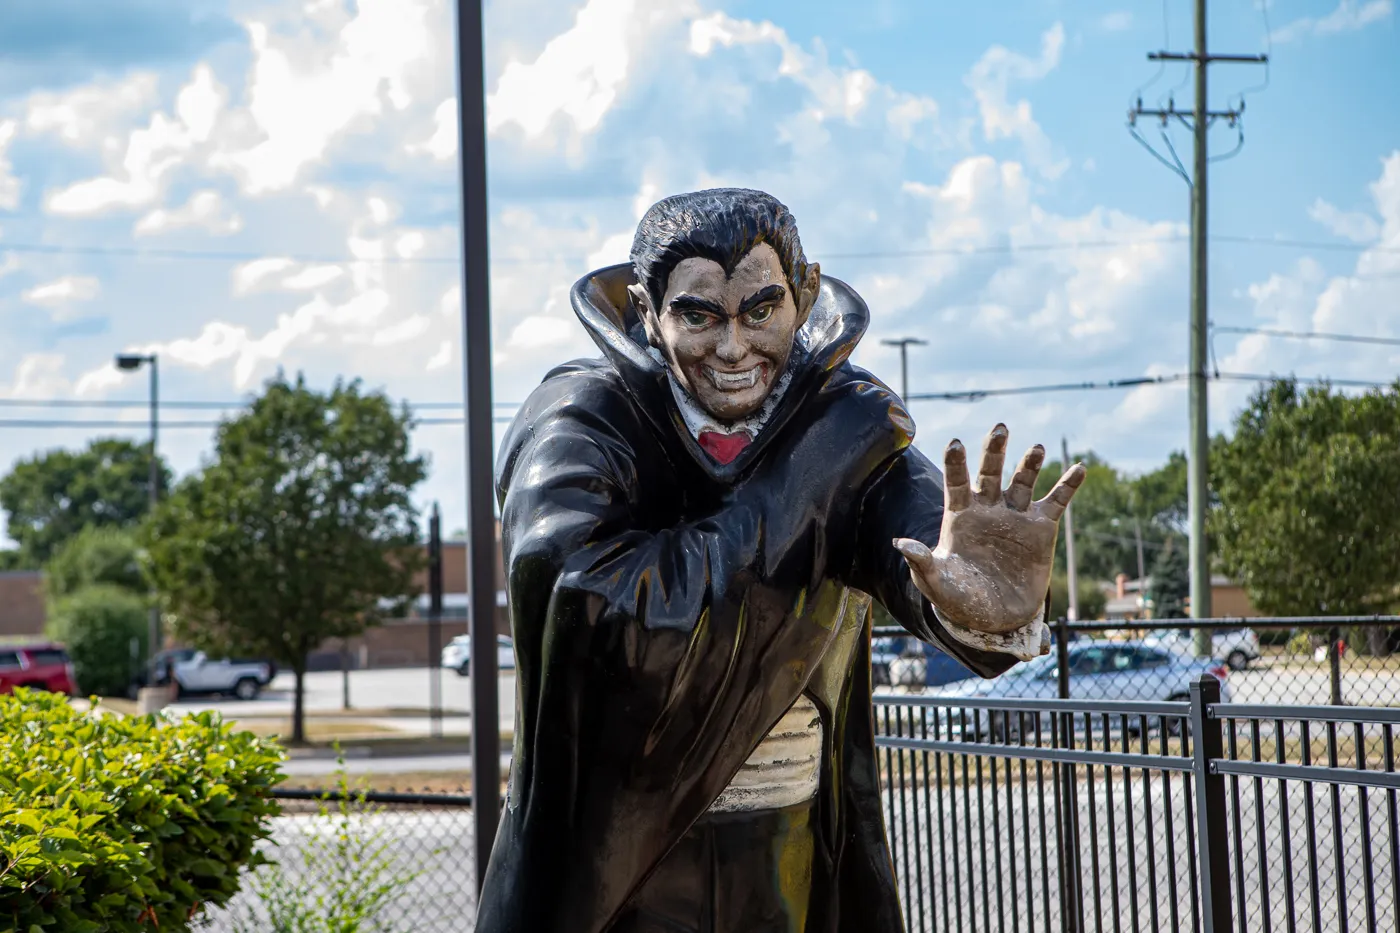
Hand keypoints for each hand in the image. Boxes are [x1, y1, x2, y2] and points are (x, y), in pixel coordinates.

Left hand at [893, 424, 1084, 634]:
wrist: (995, 617)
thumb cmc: (959, 598)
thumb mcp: (937, 583)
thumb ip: (922, 562)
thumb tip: (901, 543)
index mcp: (959, 516)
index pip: (956, 483)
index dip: (956, 464)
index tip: (955, 444)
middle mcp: (987, 509)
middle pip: (990, 473)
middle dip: (994, 451)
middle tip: (1000, 428)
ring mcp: (1015, 516)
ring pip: (1023, 481)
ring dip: (1030, 464)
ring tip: (1037, 448)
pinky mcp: (1040, 528)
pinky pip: (1056, 501)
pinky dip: (1068, 485)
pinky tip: (1079, 468)